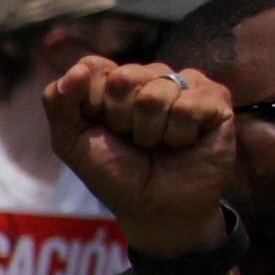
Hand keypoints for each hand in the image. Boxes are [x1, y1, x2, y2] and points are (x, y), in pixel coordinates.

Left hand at [49, 55, 242, 254]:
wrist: (155, 207)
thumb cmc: (114, 173)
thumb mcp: (71, 142)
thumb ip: (59, 103)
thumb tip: (78, 68)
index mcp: (113, 80)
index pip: (94, 66)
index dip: (92, 105)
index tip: (101, 129)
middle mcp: (150, 75)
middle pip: (124, 77)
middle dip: (120, 119)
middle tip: (132, 140)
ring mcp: (184, 84)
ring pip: (156, 93)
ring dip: (149, 132)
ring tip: (158, 144)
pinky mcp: (215, 98)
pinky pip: (188, 106)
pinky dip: (178, 134)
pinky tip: (184, 142)